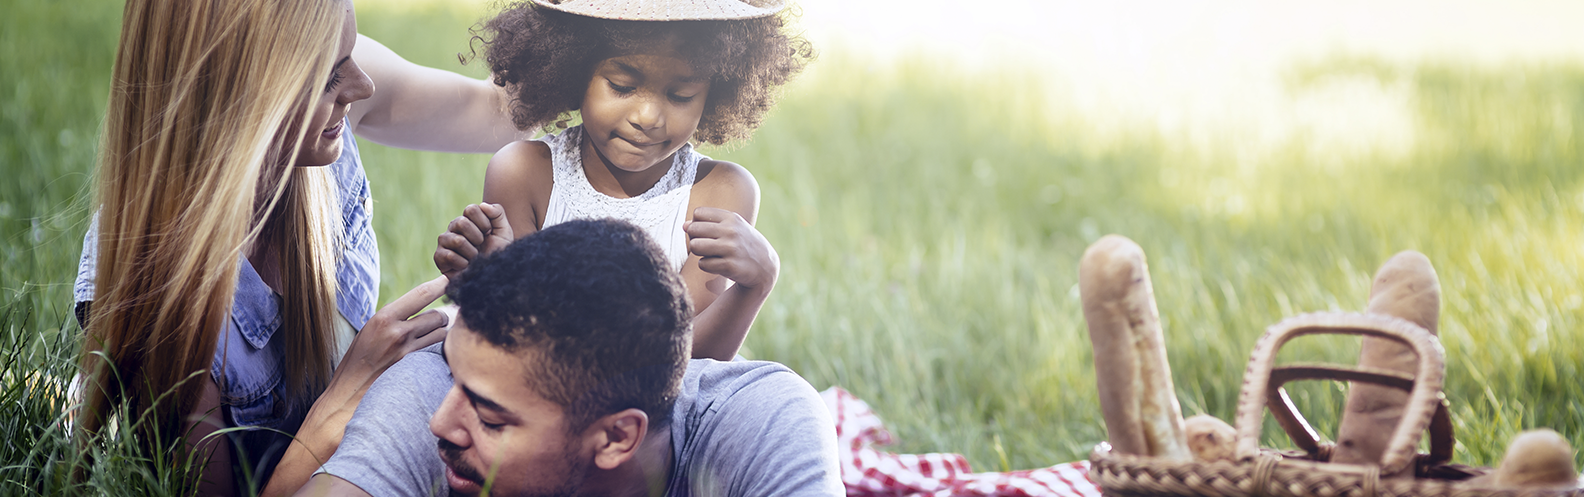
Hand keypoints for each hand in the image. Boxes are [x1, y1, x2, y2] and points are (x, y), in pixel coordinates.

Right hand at [265, 276, 449, 495]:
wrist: (346, 399)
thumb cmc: (357, 366)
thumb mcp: (369, 335)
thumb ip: (393, 322)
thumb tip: (417, 312)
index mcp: (383, 318)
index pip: (421, 294)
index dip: (440, 285)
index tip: (450, 278)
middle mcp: (397, 332)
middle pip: (437, 316)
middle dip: (440, 319)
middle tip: (435, 326)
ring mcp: (408, 353)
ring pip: (441, 335)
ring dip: (441, 337)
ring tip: (429, 344)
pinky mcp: (415, 370)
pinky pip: (437, 354)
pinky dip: (439, 353)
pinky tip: (432, 358)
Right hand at [434, 203, 512, 279]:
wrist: (493, 274)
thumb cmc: (497, 252)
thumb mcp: (503, 232)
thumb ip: (497, 213)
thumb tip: (483, 205)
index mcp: (468, 218)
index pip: (471, 209)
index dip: (484, 223)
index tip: (489, 233)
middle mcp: (453, 227)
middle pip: (461, 222)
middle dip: (477, 238)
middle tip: (480, 246)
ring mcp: (444, 241)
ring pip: (457, 240)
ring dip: (472, 253)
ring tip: (474, 258)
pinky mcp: (439, 257)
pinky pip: (449, 256)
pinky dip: (463, 264)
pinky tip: (466, 266)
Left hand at [685, 207, 777, 290]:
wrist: (766, 267)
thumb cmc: (743, 244)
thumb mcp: (732, 228)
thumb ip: (708, 223)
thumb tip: (684, 225)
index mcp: (731, 218)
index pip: (698, 213)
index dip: (697, 223)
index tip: (706, 232)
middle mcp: (731, 231)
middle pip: (693, 229)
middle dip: (695, 238)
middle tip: (706, 245)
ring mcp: (731, 248)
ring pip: (695, 246)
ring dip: (698, 252)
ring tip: (710, 254)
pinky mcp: (729, 266)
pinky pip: (703, 264)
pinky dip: (706, 266)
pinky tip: (718, 265)